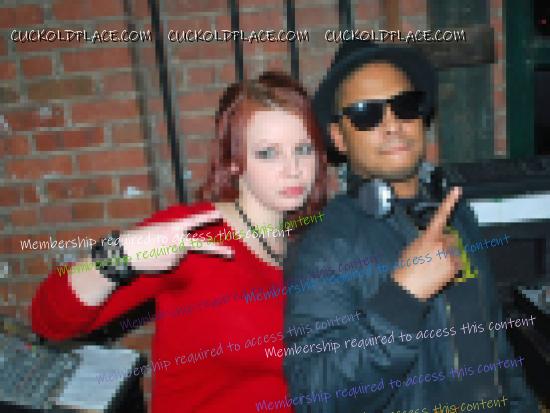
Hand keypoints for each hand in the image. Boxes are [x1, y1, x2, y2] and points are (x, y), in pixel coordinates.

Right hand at [119, 209, 233, 272]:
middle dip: (219, 251)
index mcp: (174, 228)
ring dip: (171, 253)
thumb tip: (184, 243)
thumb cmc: (139, 238)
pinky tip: (154, 258)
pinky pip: (173, 263)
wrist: (124, 254)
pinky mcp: (171, 267)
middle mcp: (178, 242)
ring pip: (180, 255)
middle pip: (202, 247)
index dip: (207, 218)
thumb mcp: (157, 228)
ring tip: (155, 250)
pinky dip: (165, 261)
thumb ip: (174, 232)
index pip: (195, 221)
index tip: (220, 215)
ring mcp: (176, 257)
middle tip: (232, 254)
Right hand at [393, 187, 462, 300]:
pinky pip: (456, 263)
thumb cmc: (405, 268)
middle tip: (430, 257)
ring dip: (447, 256)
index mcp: (428, 236)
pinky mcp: (455, 267)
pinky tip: (438, 273)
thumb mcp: (411, 248)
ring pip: (453, 251)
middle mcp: (441, 243)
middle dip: (444, 244)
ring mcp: (449, 255)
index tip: (458, 190)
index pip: (440, 215)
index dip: (449, 201)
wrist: (408, 289)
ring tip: (432, 267)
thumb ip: (425, 240)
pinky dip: (450, 267)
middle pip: (449, 238)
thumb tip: (435, 240)